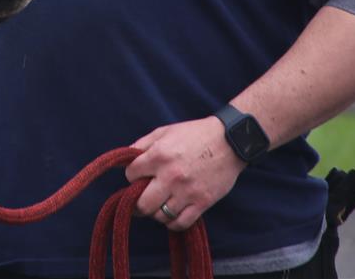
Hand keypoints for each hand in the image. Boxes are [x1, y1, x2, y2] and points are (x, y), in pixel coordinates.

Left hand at [124, 116, 244, 231]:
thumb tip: (124, 160)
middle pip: (142, 204)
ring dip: (156, 212)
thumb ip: (141, 145)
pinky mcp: (202, 202)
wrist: (229, 141)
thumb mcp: (164, 132)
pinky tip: (171, 213)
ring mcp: (187, 191)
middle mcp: (171, 176)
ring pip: (160, 216)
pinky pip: (180, 223)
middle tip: (142, 199)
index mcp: (159, 155)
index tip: (138, 176)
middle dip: (138, 202)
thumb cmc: (194, 134)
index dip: (132, 176)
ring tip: (159, 204)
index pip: (131, 175)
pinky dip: (172, 222)